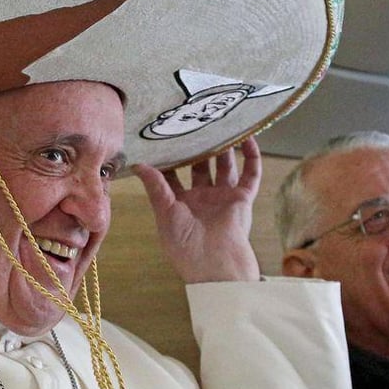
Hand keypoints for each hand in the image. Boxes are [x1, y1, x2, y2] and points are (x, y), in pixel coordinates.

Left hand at [132, 137, 261, 282]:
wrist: (214, 265)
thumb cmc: (185, 245)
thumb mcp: (164, 212)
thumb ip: (155, 186)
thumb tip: (137, 164)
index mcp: (180, 203)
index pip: (173, 174)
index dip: (169, 157)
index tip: (163, 136)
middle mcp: (202, 198)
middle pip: (200, 166)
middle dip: (197, 147)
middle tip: (193, 123)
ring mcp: (223, 197)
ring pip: (225, 165)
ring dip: (224, 147)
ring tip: (220, 123)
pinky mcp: (242, 199)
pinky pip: (251, 174)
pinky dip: (252, 156)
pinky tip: (248, 137)